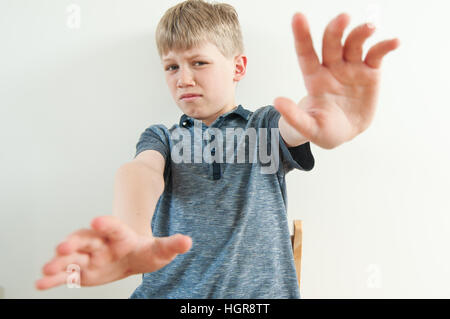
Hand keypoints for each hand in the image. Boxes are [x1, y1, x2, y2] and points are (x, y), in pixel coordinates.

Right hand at [35, 215, 191, 289]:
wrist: (132, 256)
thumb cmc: (145, 250)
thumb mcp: (160, 250)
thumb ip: (171, 245)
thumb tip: (188, 242)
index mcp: (121, 235)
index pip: (113, 227)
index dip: (106, 223)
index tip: (97, 219)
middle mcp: (101, 243)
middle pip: (86, 238)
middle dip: (75, 240)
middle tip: (63, 245)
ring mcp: (89, 256)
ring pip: (72, 256)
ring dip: (59, 261)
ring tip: (47, 269)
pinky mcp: (81, 271)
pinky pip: (66, 275)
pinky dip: (53, 279)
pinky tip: (40, 283)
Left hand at [274, 12, 399, 148]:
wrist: (345, 132)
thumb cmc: (324, 129)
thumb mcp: (308, 128)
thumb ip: (294, 117)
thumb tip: (277, 102)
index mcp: (314, 79)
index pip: (306, 54)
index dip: (302, 36)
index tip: (298, 17)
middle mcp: (332, 68)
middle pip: (332, 44)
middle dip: (335, 30)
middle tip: (343, 18)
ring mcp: (351, 68)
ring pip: (354, 44)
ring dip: (361, 33)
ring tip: (370, 27)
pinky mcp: (370, 72)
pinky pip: (376, 55)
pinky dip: (384, 46)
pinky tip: (393, 42)